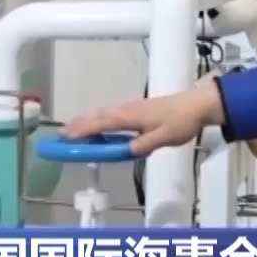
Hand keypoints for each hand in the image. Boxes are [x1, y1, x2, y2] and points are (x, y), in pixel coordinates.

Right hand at [63, 80, 225, 155]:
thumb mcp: (165, 137)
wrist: (196, 105)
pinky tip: (98, 127)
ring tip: (72, 131)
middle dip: (79, 124)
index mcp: (131, 116)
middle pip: (98, 115)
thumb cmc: (181, 122)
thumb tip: (128, 151)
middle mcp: (127, 109)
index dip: (84, 129)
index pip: (103, 122)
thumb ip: (146, 145)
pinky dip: (99, 120)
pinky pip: (111, 115)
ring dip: (87, 121)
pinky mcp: (137, 110)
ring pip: (104, 114)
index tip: (66, 137)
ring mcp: (131, 108)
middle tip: (60, 135)